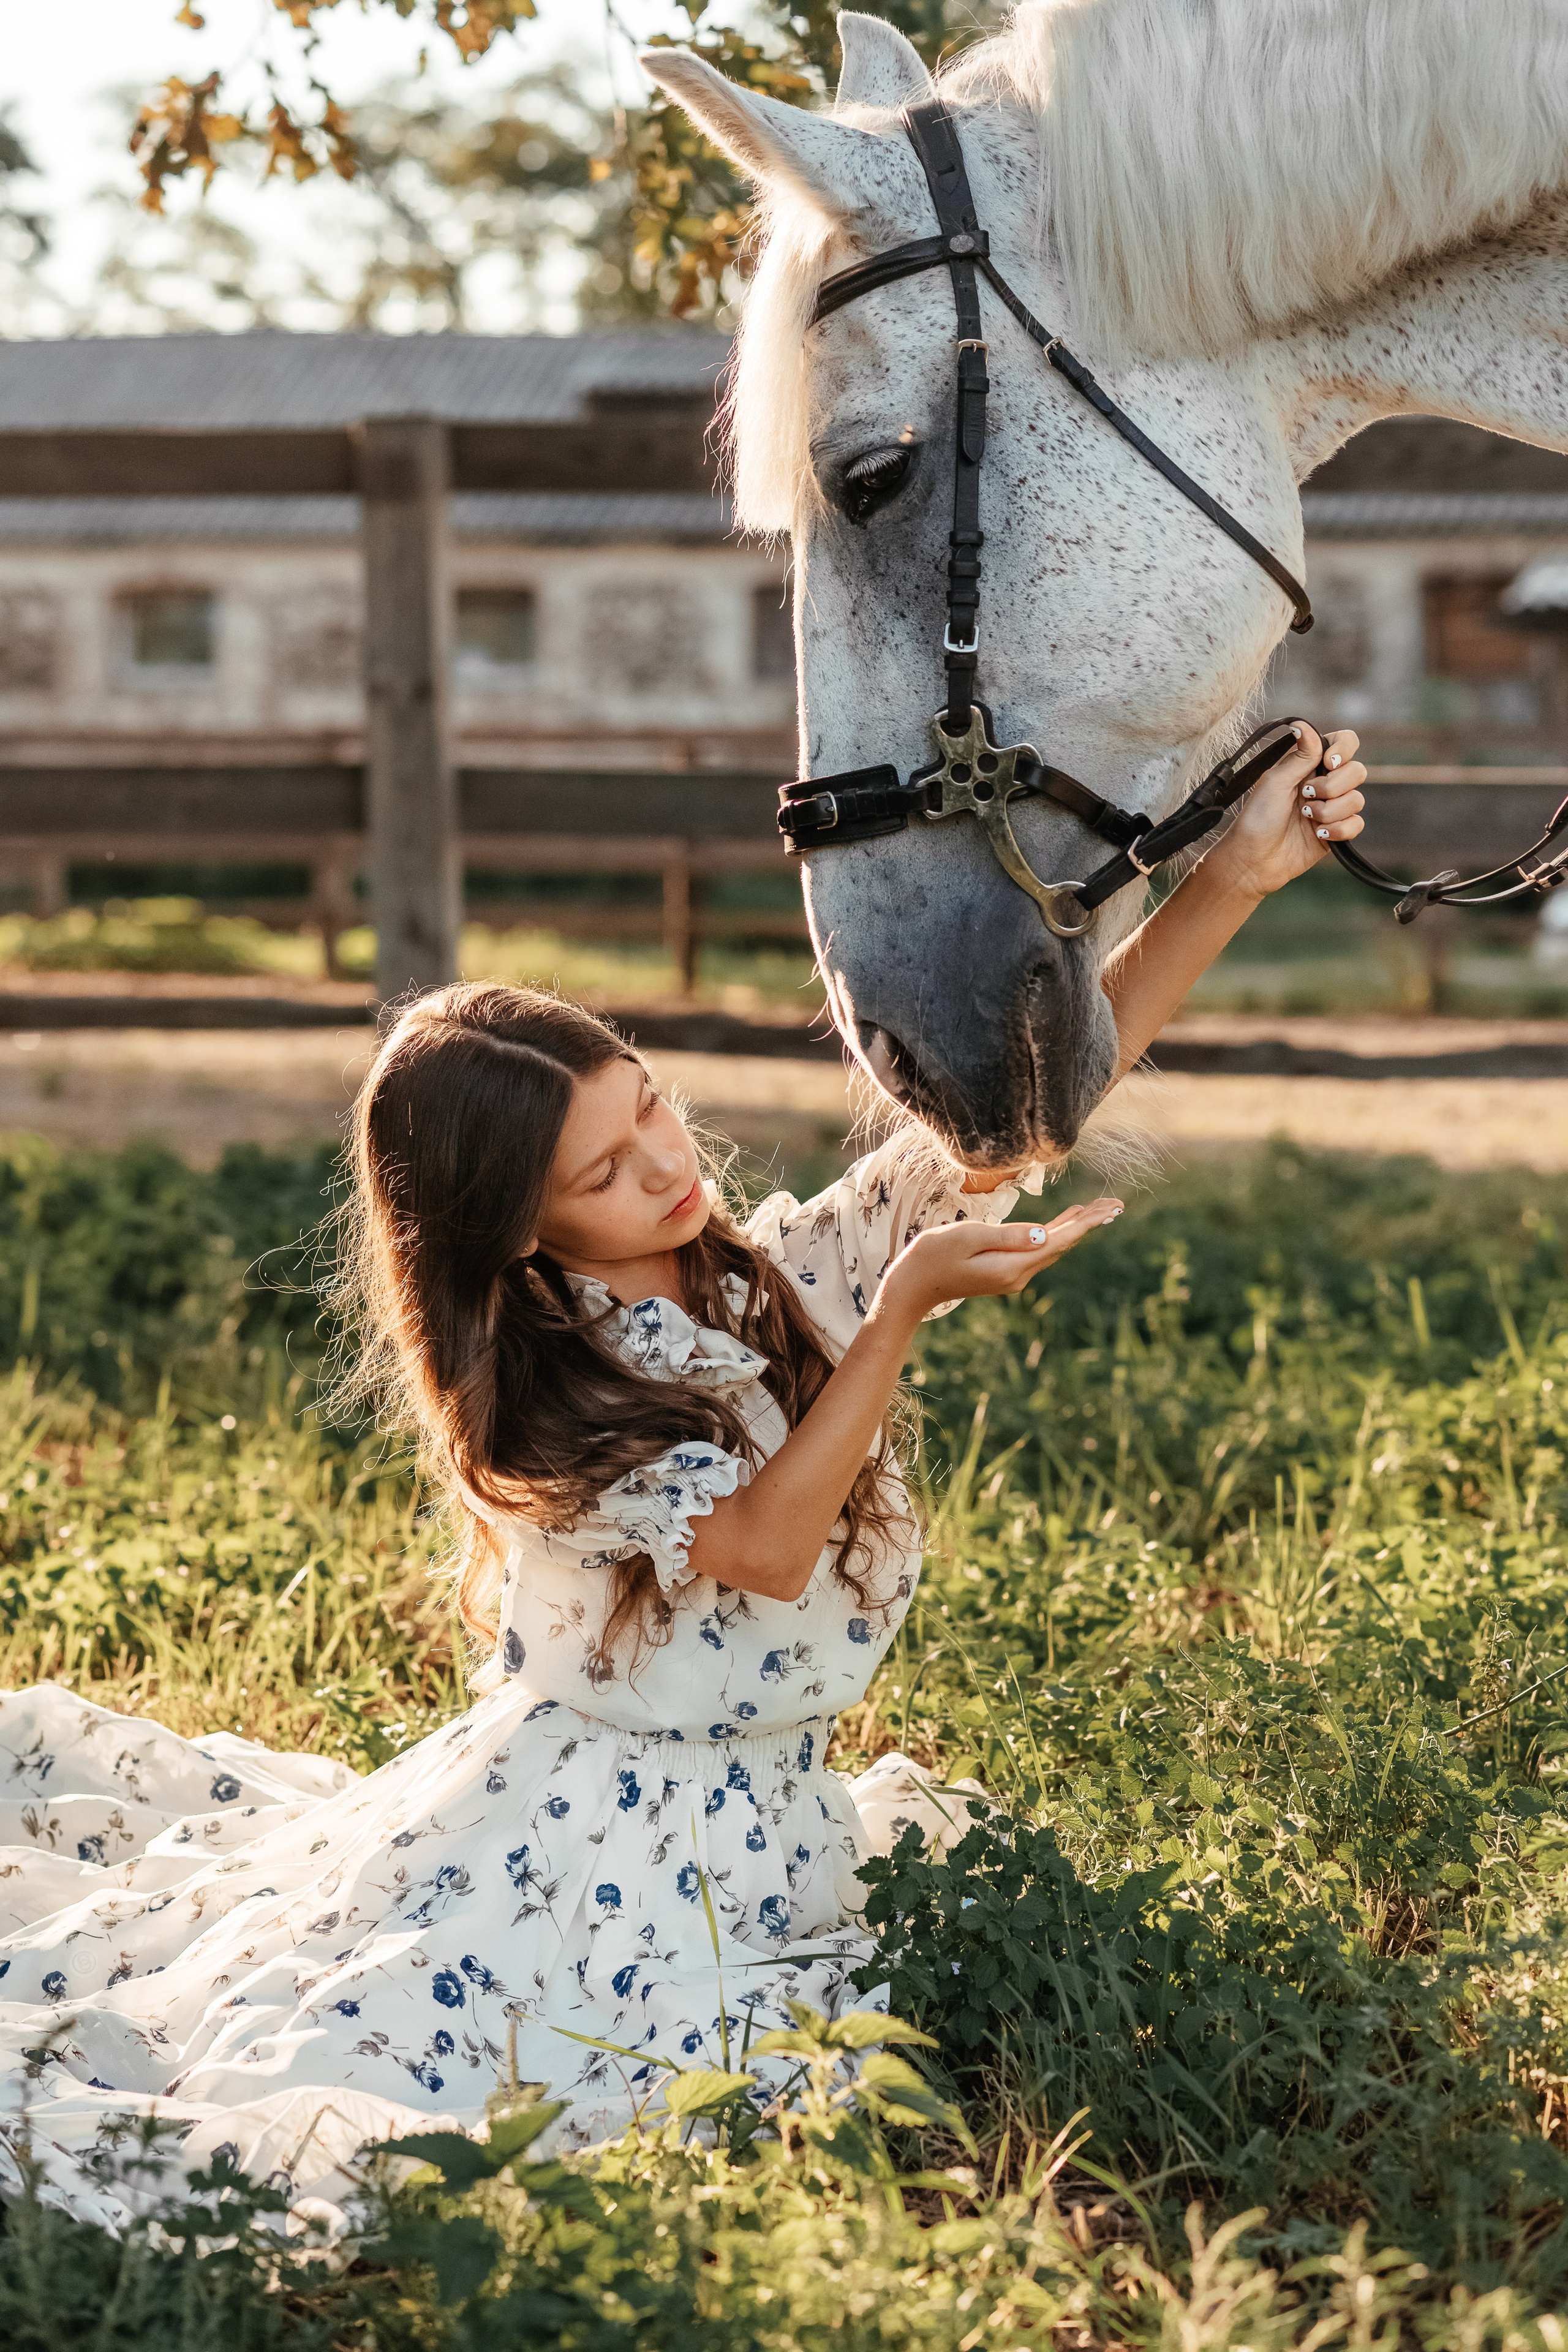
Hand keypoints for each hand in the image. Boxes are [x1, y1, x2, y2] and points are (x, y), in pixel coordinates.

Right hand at [879, 1198, 1122, 1324]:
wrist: (913, 1287)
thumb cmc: (934, 1255)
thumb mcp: (968, 1238)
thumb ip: (1007, 1235)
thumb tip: (1045, 1234)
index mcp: (1012, 1266)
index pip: (1058, 1240)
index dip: (1087, 1223)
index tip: (1111, 1209)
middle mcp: (1019, 1274)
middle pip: (1062, 1244)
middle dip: (1089, 1223)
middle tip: (1116, 1204)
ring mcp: (1013, 1274)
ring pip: (1053, 1246)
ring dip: (1075, 1227)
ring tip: (1099, 1208)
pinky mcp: (1004, 1270)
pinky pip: (1038, 1249)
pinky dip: (1056, 1232)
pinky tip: (1065, 1221)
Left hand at [1210, 723, 1366, 900]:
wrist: (1253, 860)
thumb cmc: (1258, 818)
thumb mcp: (1275, 781)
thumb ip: (1299, 755)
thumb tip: (1303, 724)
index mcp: (1309, 764)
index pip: (1345, 742)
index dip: (1343, 750)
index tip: (1328, 762)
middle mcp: (1324, 782)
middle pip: (1357, 771)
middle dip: (1333, 786)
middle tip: (1305, 797)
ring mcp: (1332, 807)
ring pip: (1357, 800)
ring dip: (1330, 811)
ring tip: (1306, 818)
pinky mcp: (1336, 832)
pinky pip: (1357, 824)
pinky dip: (1339, 830)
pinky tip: (1318, 835)